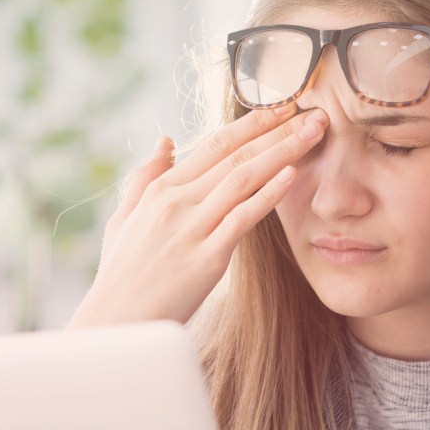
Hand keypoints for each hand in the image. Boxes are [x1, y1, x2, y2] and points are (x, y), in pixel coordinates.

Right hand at [68, 105, 328, 326]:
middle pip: (235, 155)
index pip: (215, 144)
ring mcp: (191, 229)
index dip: (252, 123)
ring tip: (314, 132)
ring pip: (243, 178)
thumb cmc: (121, 275)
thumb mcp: (125, 219)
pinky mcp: (206, 259)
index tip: (282, 107)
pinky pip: (242, 219)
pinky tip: (292, 175)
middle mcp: (176, 202)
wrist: (115, 322)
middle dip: (277, 130)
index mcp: (161, 190)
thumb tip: (165, 140)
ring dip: (283, 151)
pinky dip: (269, 194)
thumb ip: (145, 177)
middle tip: (314, 112)